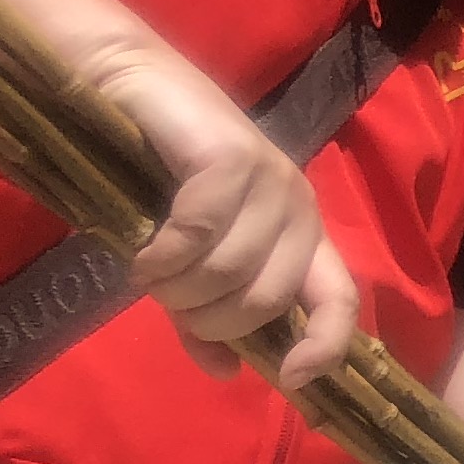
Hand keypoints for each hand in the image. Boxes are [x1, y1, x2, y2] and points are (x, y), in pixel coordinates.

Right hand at [89, 42, 362, 384]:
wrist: (122, 85)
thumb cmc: (154, 175)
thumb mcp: (186, 260)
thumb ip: (205, 315)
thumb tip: (225, 373)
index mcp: (301, 234)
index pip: (341, 299)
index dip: (326, 345)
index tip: (289, 378)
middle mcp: (299, 207)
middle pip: (266, 301)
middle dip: (207, 318)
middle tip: (166, 298)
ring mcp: (272, 179)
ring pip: (230, 273)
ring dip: (177, 289)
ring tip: (147, 269)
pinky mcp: (233, 159)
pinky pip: (199, 235)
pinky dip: (163, 257)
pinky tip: (143, 251)